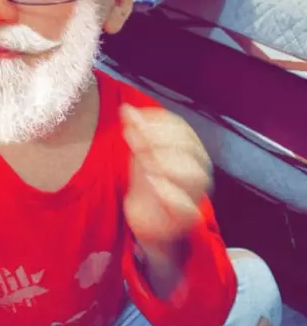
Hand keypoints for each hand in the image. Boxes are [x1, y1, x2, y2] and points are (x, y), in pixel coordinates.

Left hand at [121, 105, 211, 253]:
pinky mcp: (189, 216)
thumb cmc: (148, 177)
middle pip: (188, 147)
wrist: (146, 215)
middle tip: (134, 139)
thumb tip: (126, 108)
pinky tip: (151, 182)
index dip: (158, 122)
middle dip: (159, 139)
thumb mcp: (139, 150)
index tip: (133, 121)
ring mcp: (197, 192)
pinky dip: (169, 193)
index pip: (181, 128)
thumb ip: (136, 129)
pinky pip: (187, 206)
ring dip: (166, 163)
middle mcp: (200, 168)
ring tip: (143, 161)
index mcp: (191, 148)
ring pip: (194, 174)